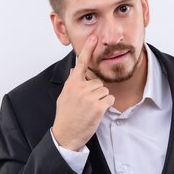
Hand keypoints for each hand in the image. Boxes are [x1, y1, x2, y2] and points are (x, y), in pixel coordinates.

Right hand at [52, 36, 114, 150]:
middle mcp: (80, 88)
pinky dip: (106, 106)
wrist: (66, 135)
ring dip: (101, 100)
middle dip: (96, 92)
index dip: (88, 49)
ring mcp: (89, 97)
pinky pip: (109, 99)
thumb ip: (71, 83)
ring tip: (89, 110)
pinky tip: (96, 113)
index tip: (94, 38)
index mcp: (72, 84)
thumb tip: (74, 70)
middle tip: (86, 105)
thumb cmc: (65, 117)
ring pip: (105, 91)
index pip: (81, 63)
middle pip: (98, 83)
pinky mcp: (98, 107)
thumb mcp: (64, 97)